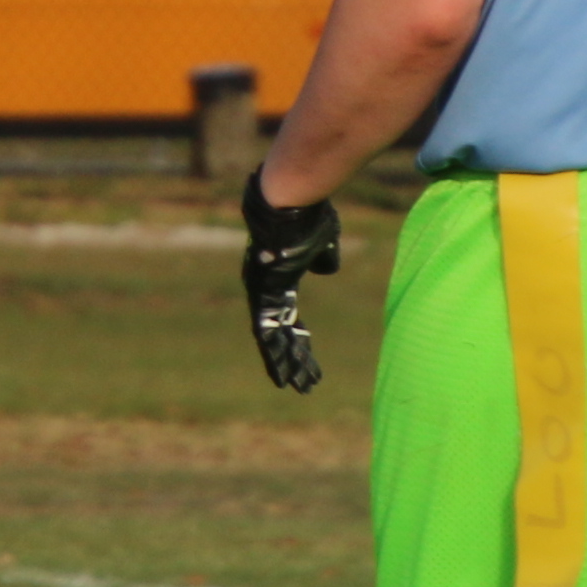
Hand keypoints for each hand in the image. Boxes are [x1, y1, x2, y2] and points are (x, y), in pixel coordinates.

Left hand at [239, 176, 343, 394]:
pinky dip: (274, 355)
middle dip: (292, 359)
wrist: (290, 199)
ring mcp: (260, 292)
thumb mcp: (325, 241)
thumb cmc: (309, 215)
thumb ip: (325, 258)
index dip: (299, 338)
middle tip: (302, 384)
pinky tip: (281, 373)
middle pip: (279, 332)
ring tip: (295, 387)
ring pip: (271, 338)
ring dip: (284, 364)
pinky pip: (265, 332)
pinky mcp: (260, 293)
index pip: (288, 316)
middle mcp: (265, 289)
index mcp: (280, 278)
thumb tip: (326, 270)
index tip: (308, 355)